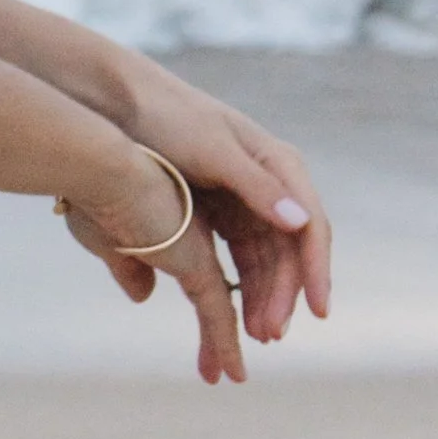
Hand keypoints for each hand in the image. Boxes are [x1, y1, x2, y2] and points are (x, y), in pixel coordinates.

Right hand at [57, 150, 253, 383]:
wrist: (100, 168)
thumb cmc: (91, 194)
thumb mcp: (106, 239)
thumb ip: (128, 268)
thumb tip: (142, 296)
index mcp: (177, 223)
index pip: (201, 272)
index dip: (205, 302)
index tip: (206, 338)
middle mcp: (198, 234)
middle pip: (225, 288)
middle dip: (228, 328)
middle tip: (225, 362)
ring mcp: (199, 250)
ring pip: (228, 305)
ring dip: (229, 344)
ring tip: (230, 377)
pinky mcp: (196, 264)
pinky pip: (219, 314)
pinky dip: (228, 346)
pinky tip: (234, 374)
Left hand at [110, 60, 330, 335]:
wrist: (120, 100)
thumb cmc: (169, 116)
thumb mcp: (212, 148)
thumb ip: (255, 185)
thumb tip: (299, 222)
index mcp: (279, 165)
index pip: (311, 229)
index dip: (317, 272)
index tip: (317, 312)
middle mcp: (269, 185)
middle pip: (287, 253)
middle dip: (282, 296)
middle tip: (267, 336)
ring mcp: (244, 200)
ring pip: (263, 262)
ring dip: (262, 299)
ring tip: (251, 338)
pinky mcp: (217, 212)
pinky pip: (237, 258)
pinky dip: (239, 287)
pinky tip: (232, 317)